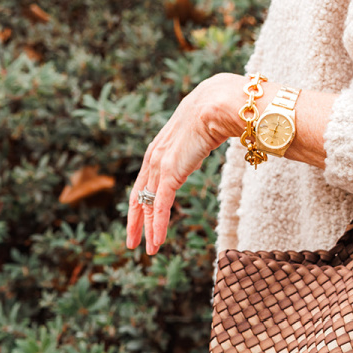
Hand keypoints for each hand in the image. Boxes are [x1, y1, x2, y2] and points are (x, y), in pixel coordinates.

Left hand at [126, 73, 243, 254]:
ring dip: (147, 229)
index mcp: (163, 145)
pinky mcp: (170, 173)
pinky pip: (160, 206)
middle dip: (135, 220)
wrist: (219, 102)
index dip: (143, 200)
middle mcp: (156, 156)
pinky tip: (157, 242)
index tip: (142, 217)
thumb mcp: (206, 125)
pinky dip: (157, 226)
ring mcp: (161, 165)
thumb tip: (218, 130)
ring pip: (148, 204)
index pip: (147, 180)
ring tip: (148, 249)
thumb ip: (204, 133)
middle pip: (139, 195)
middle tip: (132, 242)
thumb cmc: (220, 109)